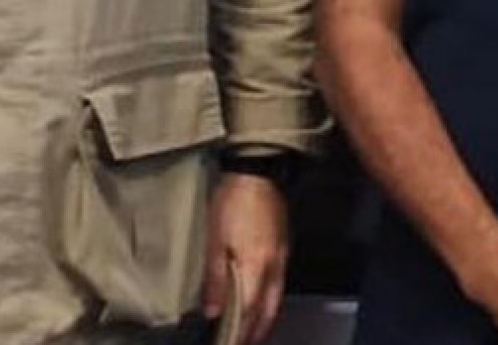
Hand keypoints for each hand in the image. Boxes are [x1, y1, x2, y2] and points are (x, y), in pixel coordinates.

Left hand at [204, 173, 288, 344]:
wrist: (259, 170)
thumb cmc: (233, 202)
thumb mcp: (215, 240)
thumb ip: (215, 279)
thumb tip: (213, 311)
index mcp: (255, 267)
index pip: (249, 312)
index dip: (241, 334)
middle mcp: (273, 267)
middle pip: (268, 310)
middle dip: (257, 331)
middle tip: (245, 343)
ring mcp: (282, 256)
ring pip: (277, 297)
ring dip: (265, 317)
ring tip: (254, 330)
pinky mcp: (283, 245)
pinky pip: (279, 283)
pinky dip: (271, 299)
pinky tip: (262, 298)